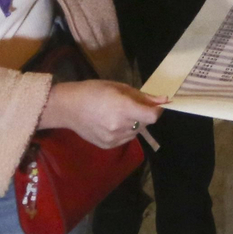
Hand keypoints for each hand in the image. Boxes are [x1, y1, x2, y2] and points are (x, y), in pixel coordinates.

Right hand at [38, 80, 166, 148]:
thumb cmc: (94, 91)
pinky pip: (125, 139)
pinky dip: (124, 131)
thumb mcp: (120, 87)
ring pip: (136, 132)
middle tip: (130, 105)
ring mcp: (113, 138)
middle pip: (144, 123)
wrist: (68, 107)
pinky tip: (111, 122)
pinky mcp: (108, 145)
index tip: (155, 104)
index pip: (152, 116)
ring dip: (134, 123)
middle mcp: (120, 126)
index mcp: (123, 109)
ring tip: (118, 114)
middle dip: (143, 114)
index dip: (157, 110)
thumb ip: (143, 96)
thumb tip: (164, 100)